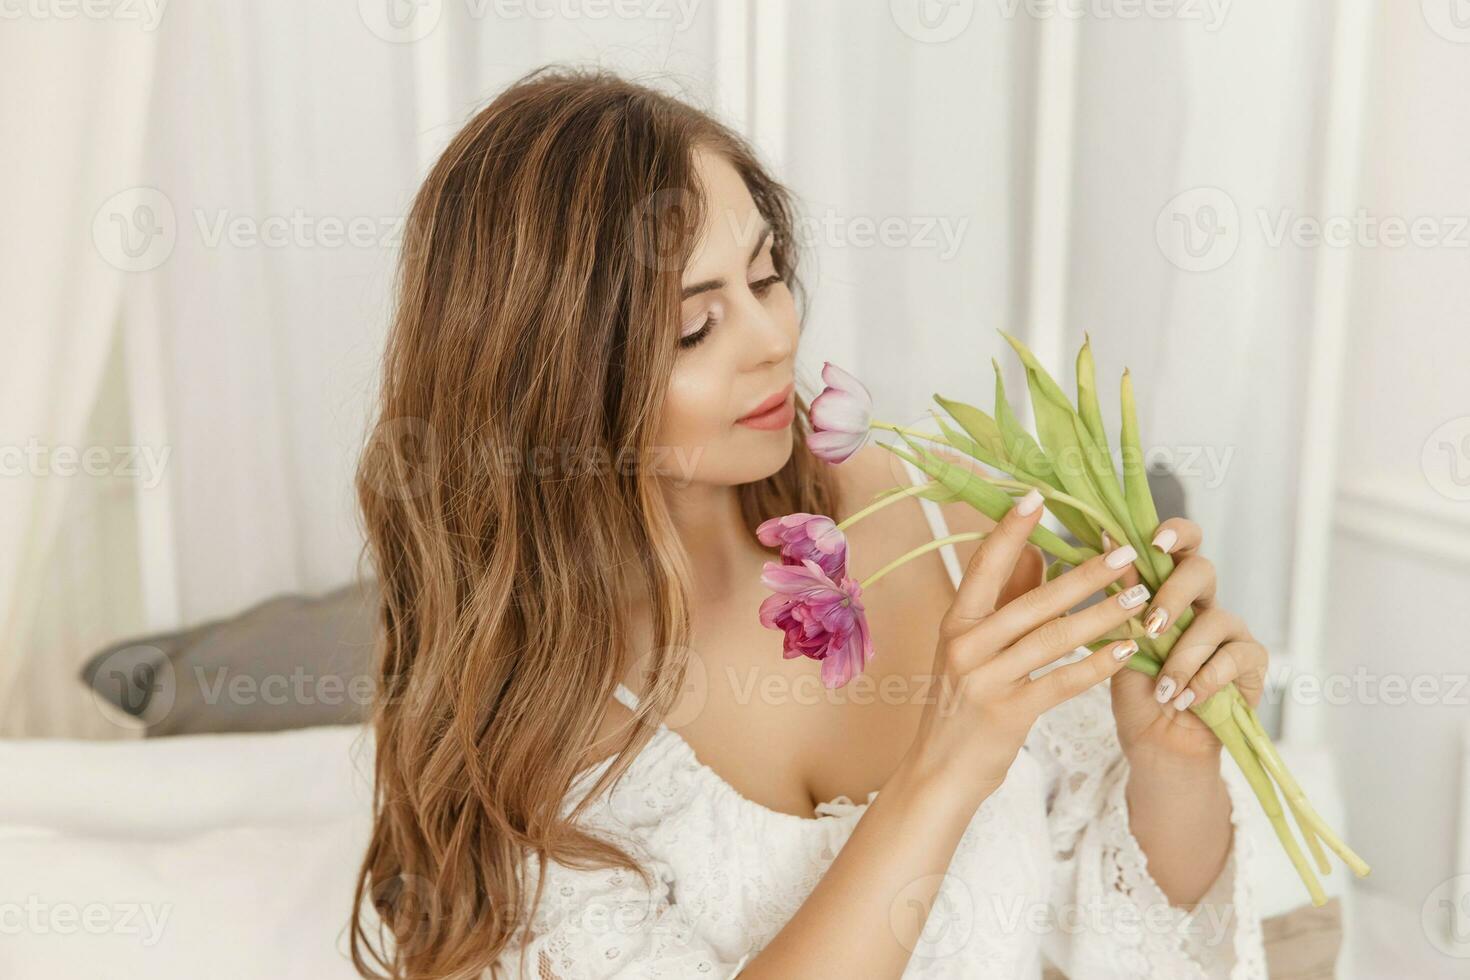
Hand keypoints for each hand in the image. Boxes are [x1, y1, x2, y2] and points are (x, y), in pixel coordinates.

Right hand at [902, 488, 1153, 809]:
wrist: (939, 772)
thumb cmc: (961, 706)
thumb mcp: (970, 650)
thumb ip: (1002, 603)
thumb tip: (1033, 555)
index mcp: (955, 622)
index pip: (984, 566)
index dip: (1010, 530)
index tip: (1039, 496)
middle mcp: (966, 645)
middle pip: (1033, 601)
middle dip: (1084, 574)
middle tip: (1124, 551)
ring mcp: (985, 679)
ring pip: (1054, 638)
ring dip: (1102, 616)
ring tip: (1140, 598)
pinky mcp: (1008, 713)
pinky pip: (1061, 682)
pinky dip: (1096, 665)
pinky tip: (1127, 651)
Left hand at [1109, 517, 1269, 765]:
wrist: (1156, 743)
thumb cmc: (1135, 691)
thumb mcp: (1119, 643)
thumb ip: (1120, 599)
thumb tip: (1108, 546)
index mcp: (1169, 591)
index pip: (1182, 545)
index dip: (1176, 533)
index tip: (1154, 542)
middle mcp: (1203, 603)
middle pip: (1203, 569)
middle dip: (1174, 595)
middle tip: (1152, 627)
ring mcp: (1231, 630)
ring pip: (1215, 619)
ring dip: (1183, 657)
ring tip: (1164, 688)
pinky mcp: (1252, 660)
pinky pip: (1234, 656)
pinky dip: (1205, 680)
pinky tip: (1186, 699)